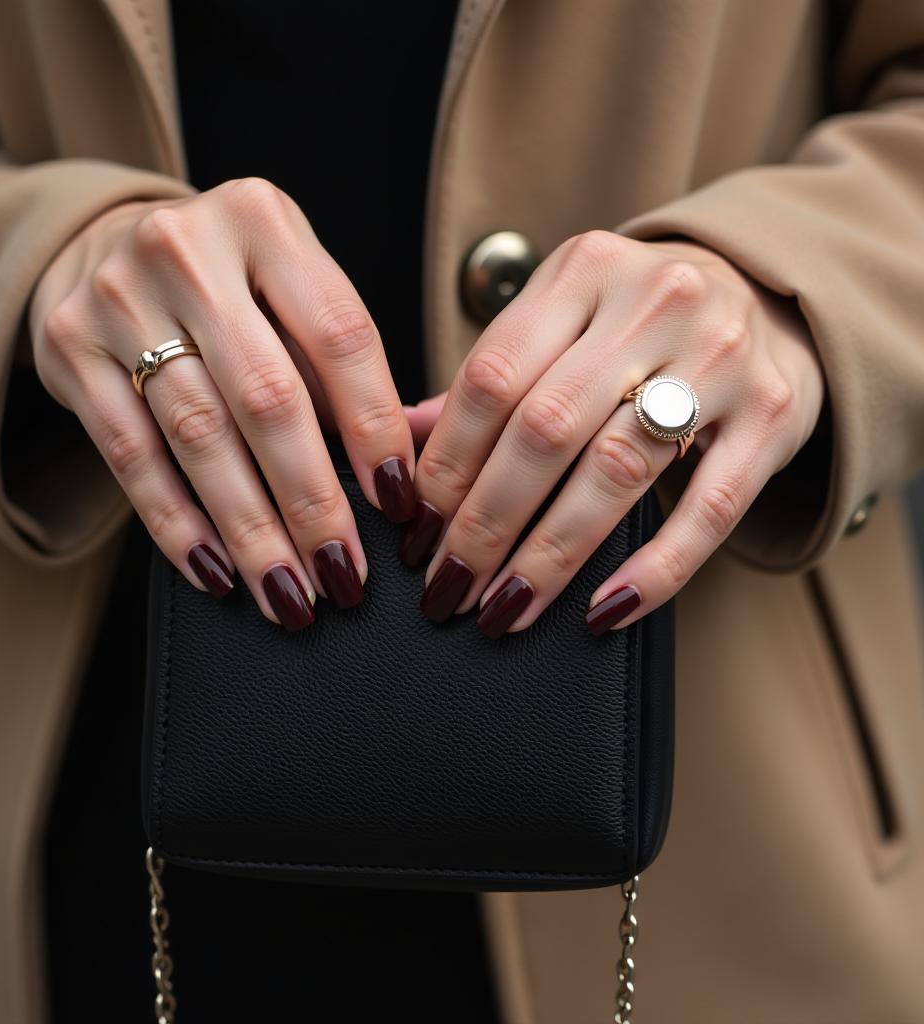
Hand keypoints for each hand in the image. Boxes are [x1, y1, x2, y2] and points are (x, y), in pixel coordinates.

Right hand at [28, 178, 415, 629]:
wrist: (100, 248)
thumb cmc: (227, 285)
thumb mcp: (287, 288)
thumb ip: (337, 364)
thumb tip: (398, 478)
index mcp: (264, 222)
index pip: (339, 337)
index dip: (375, 428)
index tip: (398, 504)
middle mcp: (188, 249)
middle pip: (267, 397)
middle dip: (313, 500)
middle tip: (344, 574)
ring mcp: (118, 296)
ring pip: (199, 436)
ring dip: (251, 529)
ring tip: (289, 593)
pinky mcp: (70, 349)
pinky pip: (131, 456)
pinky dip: (178, 523)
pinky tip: (218, 572)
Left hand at [401, 231, 824, 635]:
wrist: (769, 296)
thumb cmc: (640, 323)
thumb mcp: (565, 320)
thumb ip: (491, 378)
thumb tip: (399, 445)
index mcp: (584, 271)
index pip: (492, 377)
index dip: (445, 464)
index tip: (415, 532)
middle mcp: (654, 302)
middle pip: (545, 427)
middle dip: (484, 521)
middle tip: (447, 586)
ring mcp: (721, 357)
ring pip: (616, 470)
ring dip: (549, 555)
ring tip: (505, 609)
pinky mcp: (773, 416)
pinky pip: (709, 508)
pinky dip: (654, 568)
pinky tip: (602, 612)